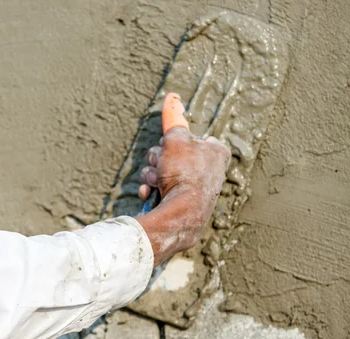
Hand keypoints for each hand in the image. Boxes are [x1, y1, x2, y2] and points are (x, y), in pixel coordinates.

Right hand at [136, 93, 230, 265]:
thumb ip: (173, 119)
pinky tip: (150, 195)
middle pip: (171, 153)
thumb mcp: (176, 138)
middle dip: (158, 159)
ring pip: (162, 170)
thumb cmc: (184, 173)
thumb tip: (172, 97)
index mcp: (216, 152)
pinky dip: (153, 190)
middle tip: (161, 166)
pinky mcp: (182, 204)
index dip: (174, 141)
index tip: (172, 147)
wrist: (182, 214)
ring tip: (156, 183)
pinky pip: (161, 189)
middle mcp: (209, 170)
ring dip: (152, 174)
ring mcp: (196, 188)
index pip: (188, 136)